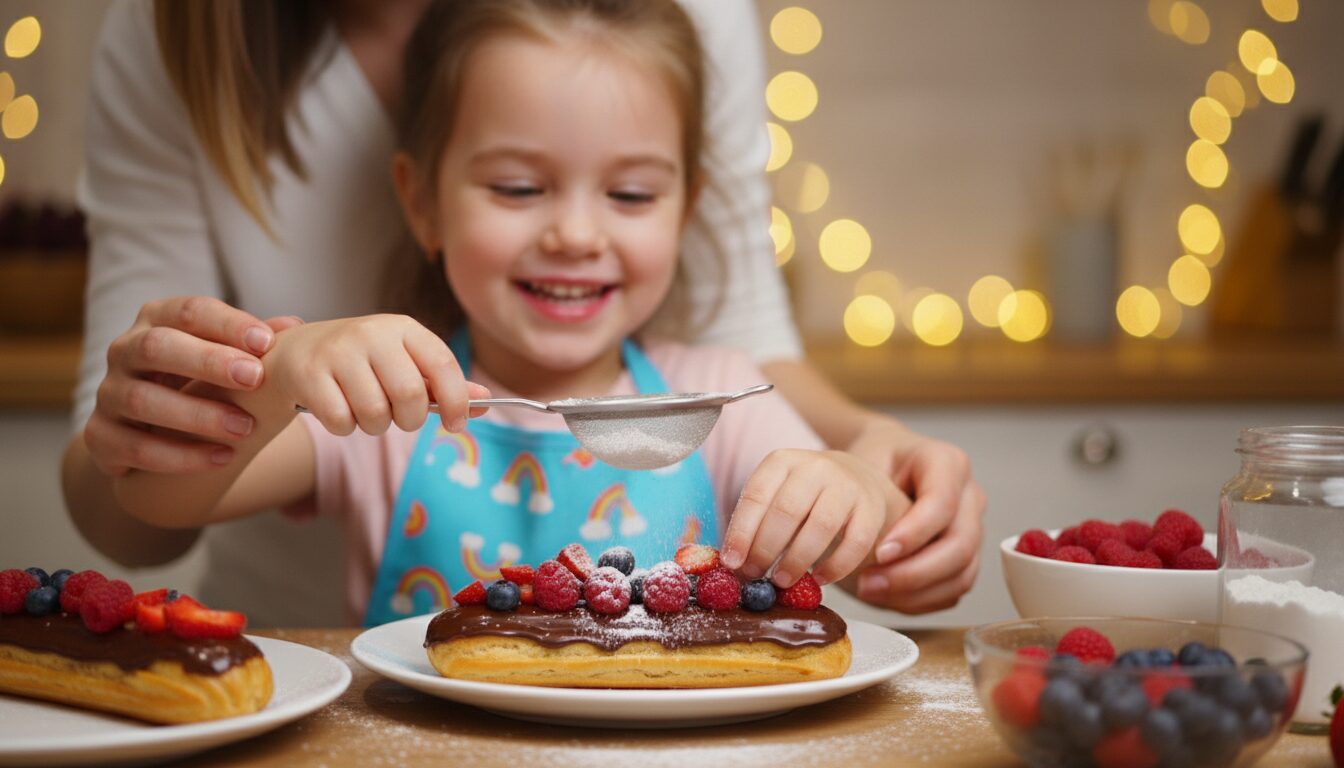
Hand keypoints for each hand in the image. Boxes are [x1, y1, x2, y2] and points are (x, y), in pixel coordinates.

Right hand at [83, 296, 303, 475]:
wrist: (147, 427)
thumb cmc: (198, 379)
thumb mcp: (225, 355)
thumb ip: (255, 343)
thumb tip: (293, 326)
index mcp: (156, 320)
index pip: (189, 311)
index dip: (228, 324)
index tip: (267, 342)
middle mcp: (124, 351)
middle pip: (157, 347)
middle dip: (208, 361)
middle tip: (255, 378)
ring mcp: (108, 393)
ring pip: (143, 400)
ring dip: (198, 414)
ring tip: (245, 428)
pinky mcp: (100, 436)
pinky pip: (135, 447)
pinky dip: (181, 455)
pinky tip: (222, 457)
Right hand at [263, 314, 487, 435]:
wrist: (294, 352)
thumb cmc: (360, 362)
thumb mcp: (403, 363)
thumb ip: (442, 384)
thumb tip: (485, 402)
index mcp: (403, 328)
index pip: (443, 364)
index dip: (457, 401)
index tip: (457, 424)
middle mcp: (372, 333)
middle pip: (410, 395)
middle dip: (409, 419)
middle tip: (398, 417)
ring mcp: (338, 351)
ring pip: (375, 414)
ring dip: (374, 426)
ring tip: (363, 409)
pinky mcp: (309, 373)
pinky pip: (341, 421)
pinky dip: (343, 427)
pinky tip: (336, 408)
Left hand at [719, 449, 901, 588]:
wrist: (856, 479)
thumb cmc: (804, 497)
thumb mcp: (777, 495)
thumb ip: (756, 524)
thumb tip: (734, 565)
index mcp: (782, 461)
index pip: (756, 496)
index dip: (741, 532)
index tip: (732, 563)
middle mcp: (816, 467)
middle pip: (786, 511)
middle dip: (766, 549)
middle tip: (755, 575)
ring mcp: (847, 486)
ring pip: (820, 526)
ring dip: (797, 560)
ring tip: (782, 581)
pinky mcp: (871, 508)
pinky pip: (855, 543)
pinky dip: (836, 567)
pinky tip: (819, 579)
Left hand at [847, 418, 985, 612]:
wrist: (884, 464)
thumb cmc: (873, 460)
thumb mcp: (865, 461)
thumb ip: (865, 492)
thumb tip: (846, 536)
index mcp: (949, 463)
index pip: (942, 503)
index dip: (914, 534)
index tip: (880, 552)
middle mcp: (970, 497)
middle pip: (959, 546)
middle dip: (913, 573)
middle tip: (868, 583)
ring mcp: (972, 530)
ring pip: (961, 575)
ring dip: (914, 593)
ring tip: (869, 591)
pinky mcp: (965, 558)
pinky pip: (952, 590)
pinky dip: (919, 601)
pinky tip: (884, 597)